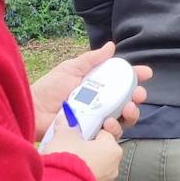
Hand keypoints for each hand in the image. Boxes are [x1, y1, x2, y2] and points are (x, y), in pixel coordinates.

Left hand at [31, 41, 151, 141]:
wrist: (33, 110)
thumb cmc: (49, 88)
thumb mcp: (71, 69)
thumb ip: (91, 59)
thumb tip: (111, 45)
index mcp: (97, 86)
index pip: (121, 81)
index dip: (135, 77)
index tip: (146, 73)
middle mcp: (100, 103)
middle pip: (127, 101)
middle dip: (137, 96)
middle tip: (138, 95)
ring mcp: (97, 119)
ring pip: (123, 119)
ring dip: (131, 113)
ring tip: (127, 109)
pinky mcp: (92, 134)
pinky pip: (110, 134)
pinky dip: (115, 129)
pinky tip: (110, 123)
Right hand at [39, 122, 122, 180]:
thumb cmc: (67, 159)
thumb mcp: (64, 135)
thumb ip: (66, 125)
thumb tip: (64, 119)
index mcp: (113, 149)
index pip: (105, 133)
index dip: (90, 131)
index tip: (79, 131)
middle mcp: (114, 166)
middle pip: (101, 151)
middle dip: (87, 148)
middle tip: (71, 145)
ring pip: (95, 166)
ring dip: (84, 163)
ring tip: (67, 160)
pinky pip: (88, 180)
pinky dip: (80, 177)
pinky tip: (68, 174)